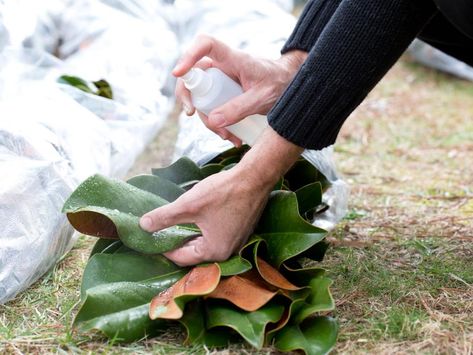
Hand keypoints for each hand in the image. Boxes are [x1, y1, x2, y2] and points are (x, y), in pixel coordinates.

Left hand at [140, 127, 303, 265]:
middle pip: (194, 253)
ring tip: (176, 221)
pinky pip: (216, 236)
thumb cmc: (224, 192)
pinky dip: (204, 229)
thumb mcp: (189, 205)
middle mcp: (227, 252)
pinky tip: (196, 216)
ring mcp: (236, 242)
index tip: (151, 238)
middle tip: (160, 230)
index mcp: (214, 252)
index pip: (181, 258)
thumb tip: (142, 225)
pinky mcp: (240, 231)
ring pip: (205, 243)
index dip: (163, 249)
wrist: (255, 177)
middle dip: (177, 241)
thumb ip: (164, 217)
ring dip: (190, 234)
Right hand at [173, 34, 306, 144]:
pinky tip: (232, 136)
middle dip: (190, 98)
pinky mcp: (224, 93)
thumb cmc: (280, 84)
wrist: (291, 85)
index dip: (188, 55)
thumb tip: (213, 121)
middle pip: (194, 75)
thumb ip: (239, 108)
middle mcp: (223, 66)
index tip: (178, 73)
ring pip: (201, 96)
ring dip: (208, 118)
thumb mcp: (262, 98)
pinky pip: (211, 106)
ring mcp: (221, 80)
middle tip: (192, 115)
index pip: (205, 45)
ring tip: (229, 137)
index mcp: (234, 59)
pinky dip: (217, 123)